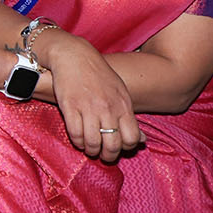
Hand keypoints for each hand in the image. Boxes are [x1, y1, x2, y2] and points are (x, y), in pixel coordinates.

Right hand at [41, 32, 141, 163]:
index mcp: (123, 105)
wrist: (74, 56)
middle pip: (112, 144)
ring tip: (90, 149)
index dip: (126, 148)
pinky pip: (75, 133)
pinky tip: (78, 140)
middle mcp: (108, 108)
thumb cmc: (98, 75)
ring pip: (93, 142)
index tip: (118, 147)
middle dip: (108, 156)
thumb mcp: (120, 93)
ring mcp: (88, 108)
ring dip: (91, 150)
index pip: (132, 138)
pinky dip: (77, 141)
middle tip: (104, 156)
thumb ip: (129, 117)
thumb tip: (142, 141)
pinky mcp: (70, 106)